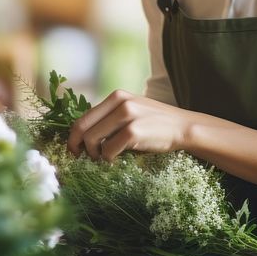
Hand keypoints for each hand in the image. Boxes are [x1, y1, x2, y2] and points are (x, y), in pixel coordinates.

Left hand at [66, 90, 190, 160]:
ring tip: (103, 158)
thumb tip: (83, 135)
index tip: (74, 149)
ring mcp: (127, 115)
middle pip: (83, 127)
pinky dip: (108, 158)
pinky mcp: (134, 131)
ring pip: (93, 139)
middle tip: (82, 157)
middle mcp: (119, 102)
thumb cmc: (154, 123)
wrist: (183, 127)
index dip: (73, 135)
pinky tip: (115, 159)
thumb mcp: (131, 110)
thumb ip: (110, 117)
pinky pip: (109, 149)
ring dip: (94, 154)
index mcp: (116, 96)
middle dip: (77, 146)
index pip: (83, 116)